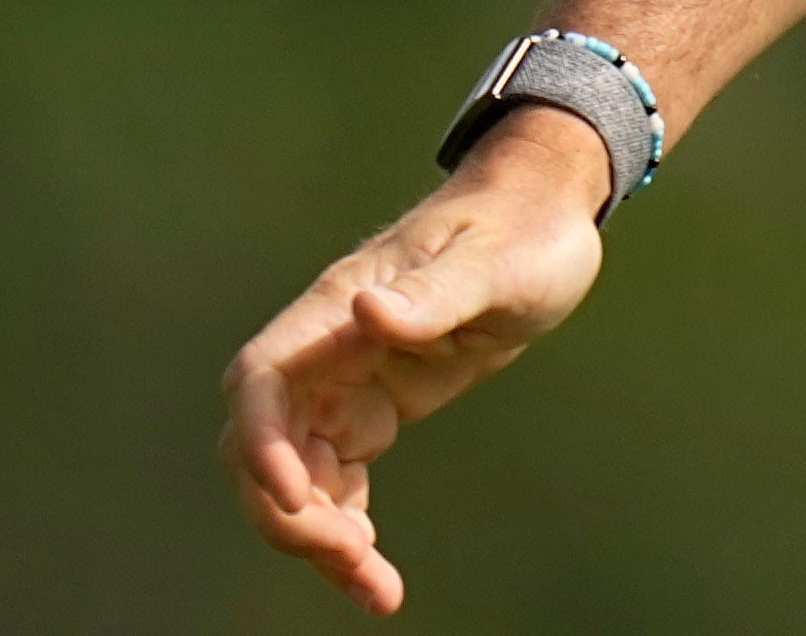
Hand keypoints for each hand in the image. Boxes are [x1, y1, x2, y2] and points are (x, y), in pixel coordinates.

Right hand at [217, 109, 612, 612]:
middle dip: (291, 510)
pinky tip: (373, 571)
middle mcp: (326, 350)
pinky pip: (337, 482)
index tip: (292, 494)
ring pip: (296, 476)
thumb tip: (368, 312)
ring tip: (375, 587)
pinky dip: (344, 528)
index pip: (262, 376)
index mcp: (338, 307)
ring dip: (318, 535)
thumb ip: (436, 292)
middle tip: (354, 559)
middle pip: (267, 444)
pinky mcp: (373, 411)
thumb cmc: (521, 228)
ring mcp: (345, 384)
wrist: (544, 219)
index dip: (261, 438)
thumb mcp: (495, 261)